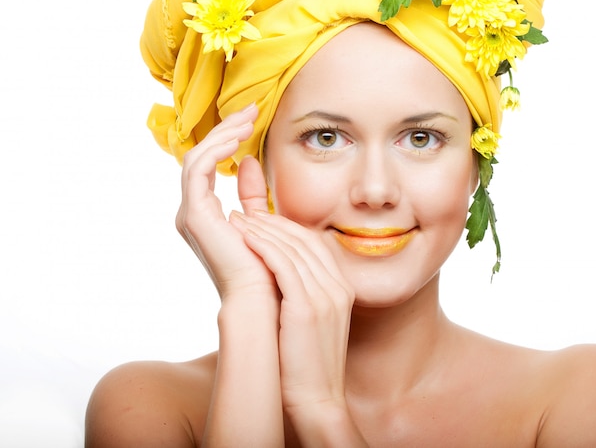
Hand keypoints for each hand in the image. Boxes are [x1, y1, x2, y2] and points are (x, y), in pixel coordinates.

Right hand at [175, 104, 275, 301]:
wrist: (264, 298)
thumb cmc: (268, 265)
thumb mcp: (261, 219)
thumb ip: (252, 193)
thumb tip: (250, 161)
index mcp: (205, 214)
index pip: (208, 164)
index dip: (227, 138)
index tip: (252, 119)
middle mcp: (192, 213)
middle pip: (200, 157)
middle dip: (225, 130)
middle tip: (250, 110)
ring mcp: (190, 214)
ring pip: (195, 158)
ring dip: (221, 134)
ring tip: (248, 119)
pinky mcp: (195, 215)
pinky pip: (197, 169)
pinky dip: (215, 150)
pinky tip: (239, 139)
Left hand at [230, 210, 354, 414]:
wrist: (317, 399)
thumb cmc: (308, 365)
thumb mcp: (315, 323)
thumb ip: (306, 295)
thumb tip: (281, 278)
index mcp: (341, 288)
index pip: (314, 244)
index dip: (287, 227)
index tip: (263, 219)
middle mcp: (337, 287)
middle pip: (304, 240)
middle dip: (273, 222)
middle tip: (246, 212)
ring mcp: (325, 296)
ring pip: (292, 249)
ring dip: (263, 230)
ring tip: (238, 220)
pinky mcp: (307, 307)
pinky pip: (284, 265)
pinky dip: (264, 246)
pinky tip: (245, 237)